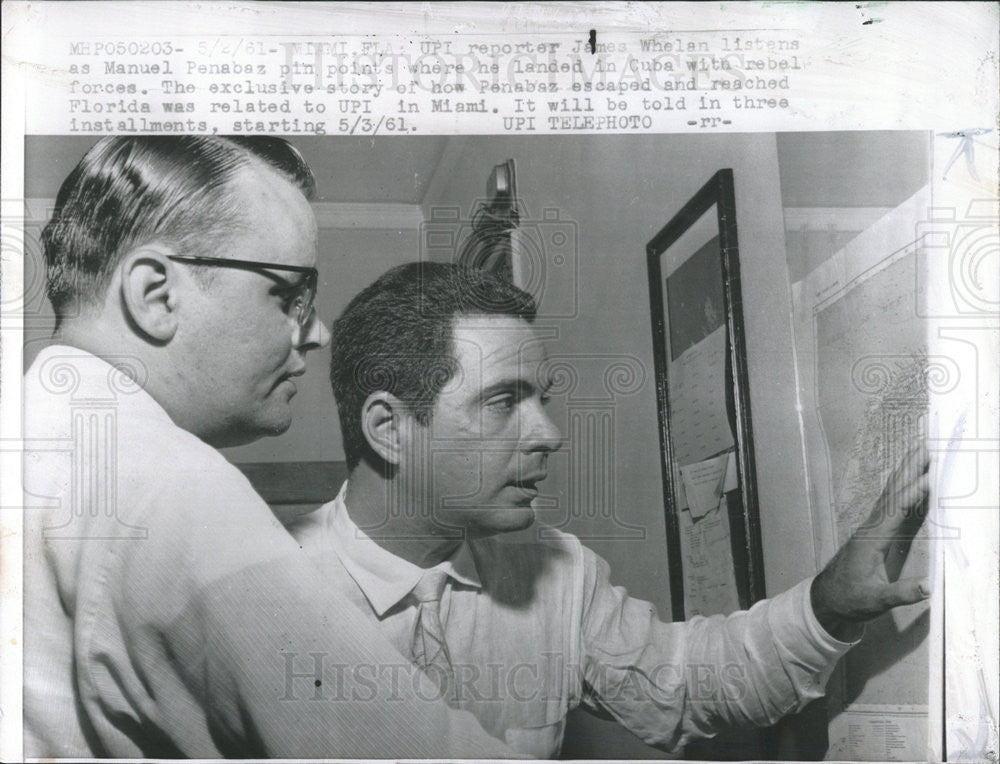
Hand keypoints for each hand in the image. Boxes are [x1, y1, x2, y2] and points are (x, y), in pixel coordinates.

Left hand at [810, 443, 930, 640]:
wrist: (829, 599)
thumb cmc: (850, 599)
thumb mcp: (876, 600)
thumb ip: (900, 593)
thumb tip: (928, 587)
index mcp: (872, 540)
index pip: (895, 511)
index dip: (912, 495)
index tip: (928, 478)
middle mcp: (872, 527)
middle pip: (893, 493)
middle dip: (909, 469)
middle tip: (925, 445)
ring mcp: (873, 527)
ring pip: (892, 494)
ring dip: (906, 473)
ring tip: (920, 452)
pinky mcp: (875, 532)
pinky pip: (892, 503)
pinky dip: (904, 488)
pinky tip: (913, 480)